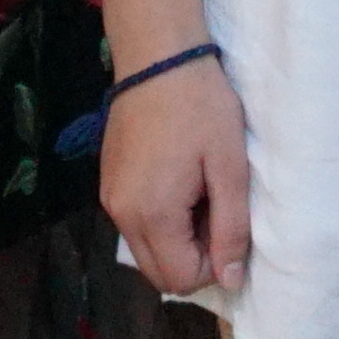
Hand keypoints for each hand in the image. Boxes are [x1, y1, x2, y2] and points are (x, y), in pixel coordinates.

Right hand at [99, 49, 250, 297]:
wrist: (158, 57)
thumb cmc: (202, 108)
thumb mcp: (230, 167)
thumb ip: (231, 229)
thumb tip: (230, 281)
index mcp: (153, 215)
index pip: (181, 279)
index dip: (213, 265)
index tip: (228, 224)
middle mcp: (121, 215)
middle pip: (158, 274)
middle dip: (193, 259)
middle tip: (215, 213)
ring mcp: (109, 199)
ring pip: (145, 251)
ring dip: (176, 241)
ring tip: (198, 194)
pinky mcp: (107, 183)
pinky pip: (134, 225)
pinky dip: (158, 222)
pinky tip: (177, 181)